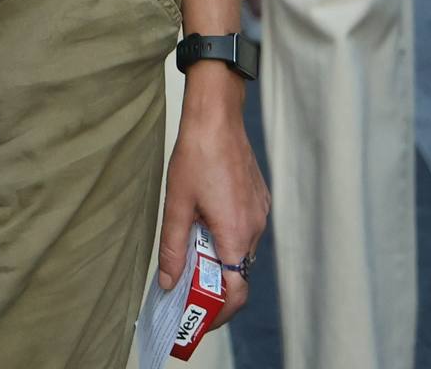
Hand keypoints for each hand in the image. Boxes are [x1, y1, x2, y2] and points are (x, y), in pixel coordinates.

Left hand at [160, 75, 268, 311]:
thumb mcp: (176, 204)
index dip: (218, 310)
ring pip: (240, 251)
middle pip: (237, 273)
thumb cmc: (196, 155)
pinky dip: (226, 236)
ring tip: (190, 247)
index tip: (198, 314)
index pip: (236, 291)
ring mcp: (260, 212)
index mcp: (235, 233)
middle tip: (184, 282)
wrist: (217, 116)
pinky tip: (204, 221)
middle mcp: (254, 227)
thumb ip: (173, 248)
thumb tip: (170, 282)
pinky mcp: (259, 199)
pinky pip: (245, 230)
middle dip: (212, 283)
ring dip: (218, 257)